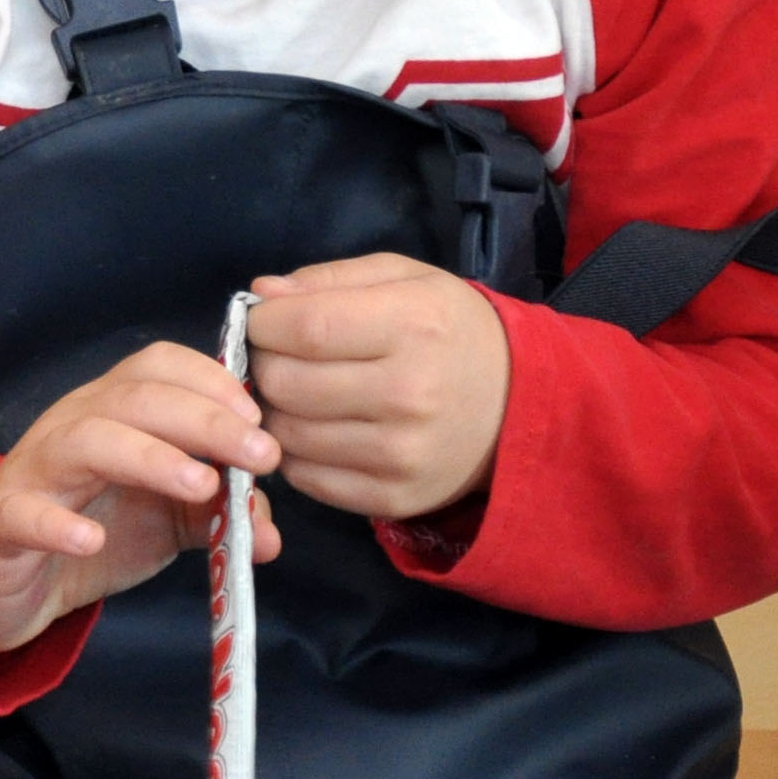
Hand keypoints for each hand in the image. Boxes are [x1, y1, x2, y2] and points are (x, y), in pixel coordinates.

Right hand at [0, 342, 282, 655]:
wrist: (0, 580)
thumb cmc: (91, 529)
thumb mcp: (167, 521)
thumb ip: (218, 515)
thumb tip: (271, 533)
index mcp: (114, 412)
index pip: (158, 367)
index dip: (211, 381)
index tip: (260, 419)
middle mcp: (74, 426)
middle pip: (135, 398)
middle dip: (205, 420)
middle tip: (261, 455)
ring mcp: (36, 471)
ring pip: (86, 441)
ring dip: (149, 457)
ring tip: (200, 486)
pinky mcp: (3, 523)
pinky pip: (24, 514)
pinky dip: (57, 525)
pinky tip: (90, 541)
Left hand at [243, 253, 510, 520]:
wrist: (516, 406)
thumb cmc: (450, 331)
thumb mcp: (403, 281)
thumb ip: (328, 280)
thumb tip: (261, 296)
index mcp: (413, 326)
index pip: (305, 328)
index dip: (265, 324)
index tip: (264, 321)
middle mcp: (409, 394)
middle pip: (286, 384)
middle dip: (265, 365)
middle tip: (283, 357)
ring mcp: (400, 454)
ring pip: (287, 434)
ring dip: (277, 410)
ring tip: (303, 392)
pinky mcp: (392, 497)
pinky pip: (305, 478)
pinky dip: (297, 452)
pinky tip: (320, 428)